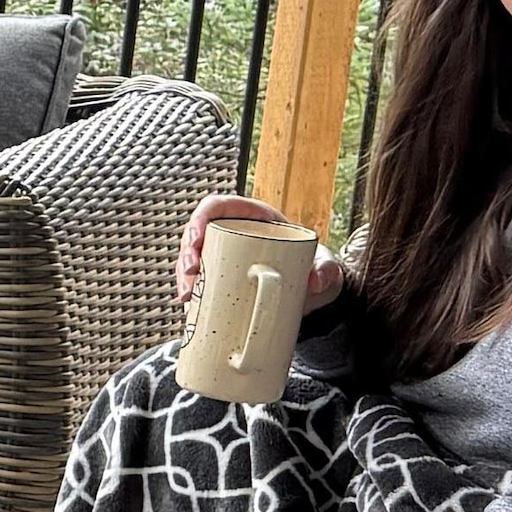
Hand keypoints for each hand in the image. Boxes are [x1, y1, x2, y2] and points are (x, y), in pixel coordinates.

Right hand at [175, 192, 342, 312]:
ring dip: (184, 276)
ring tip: (187, 295)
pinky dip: (191, 291)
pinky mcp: (221, 279)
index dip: (200, 219)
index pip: (218, 207)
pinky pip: (199, 280)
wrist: (314, 292)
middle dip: (186, 254)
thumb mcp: (325, 266)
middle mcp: (234, 234)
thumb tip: (314, 281)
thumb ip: (327, 270)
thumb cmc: (315, 268)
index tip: (196, 239)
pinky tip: (189, 304)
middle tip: (191, 276)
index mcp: (254, 217)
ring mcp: (224, 257)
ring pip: (193, 259)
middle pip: (198, 235)